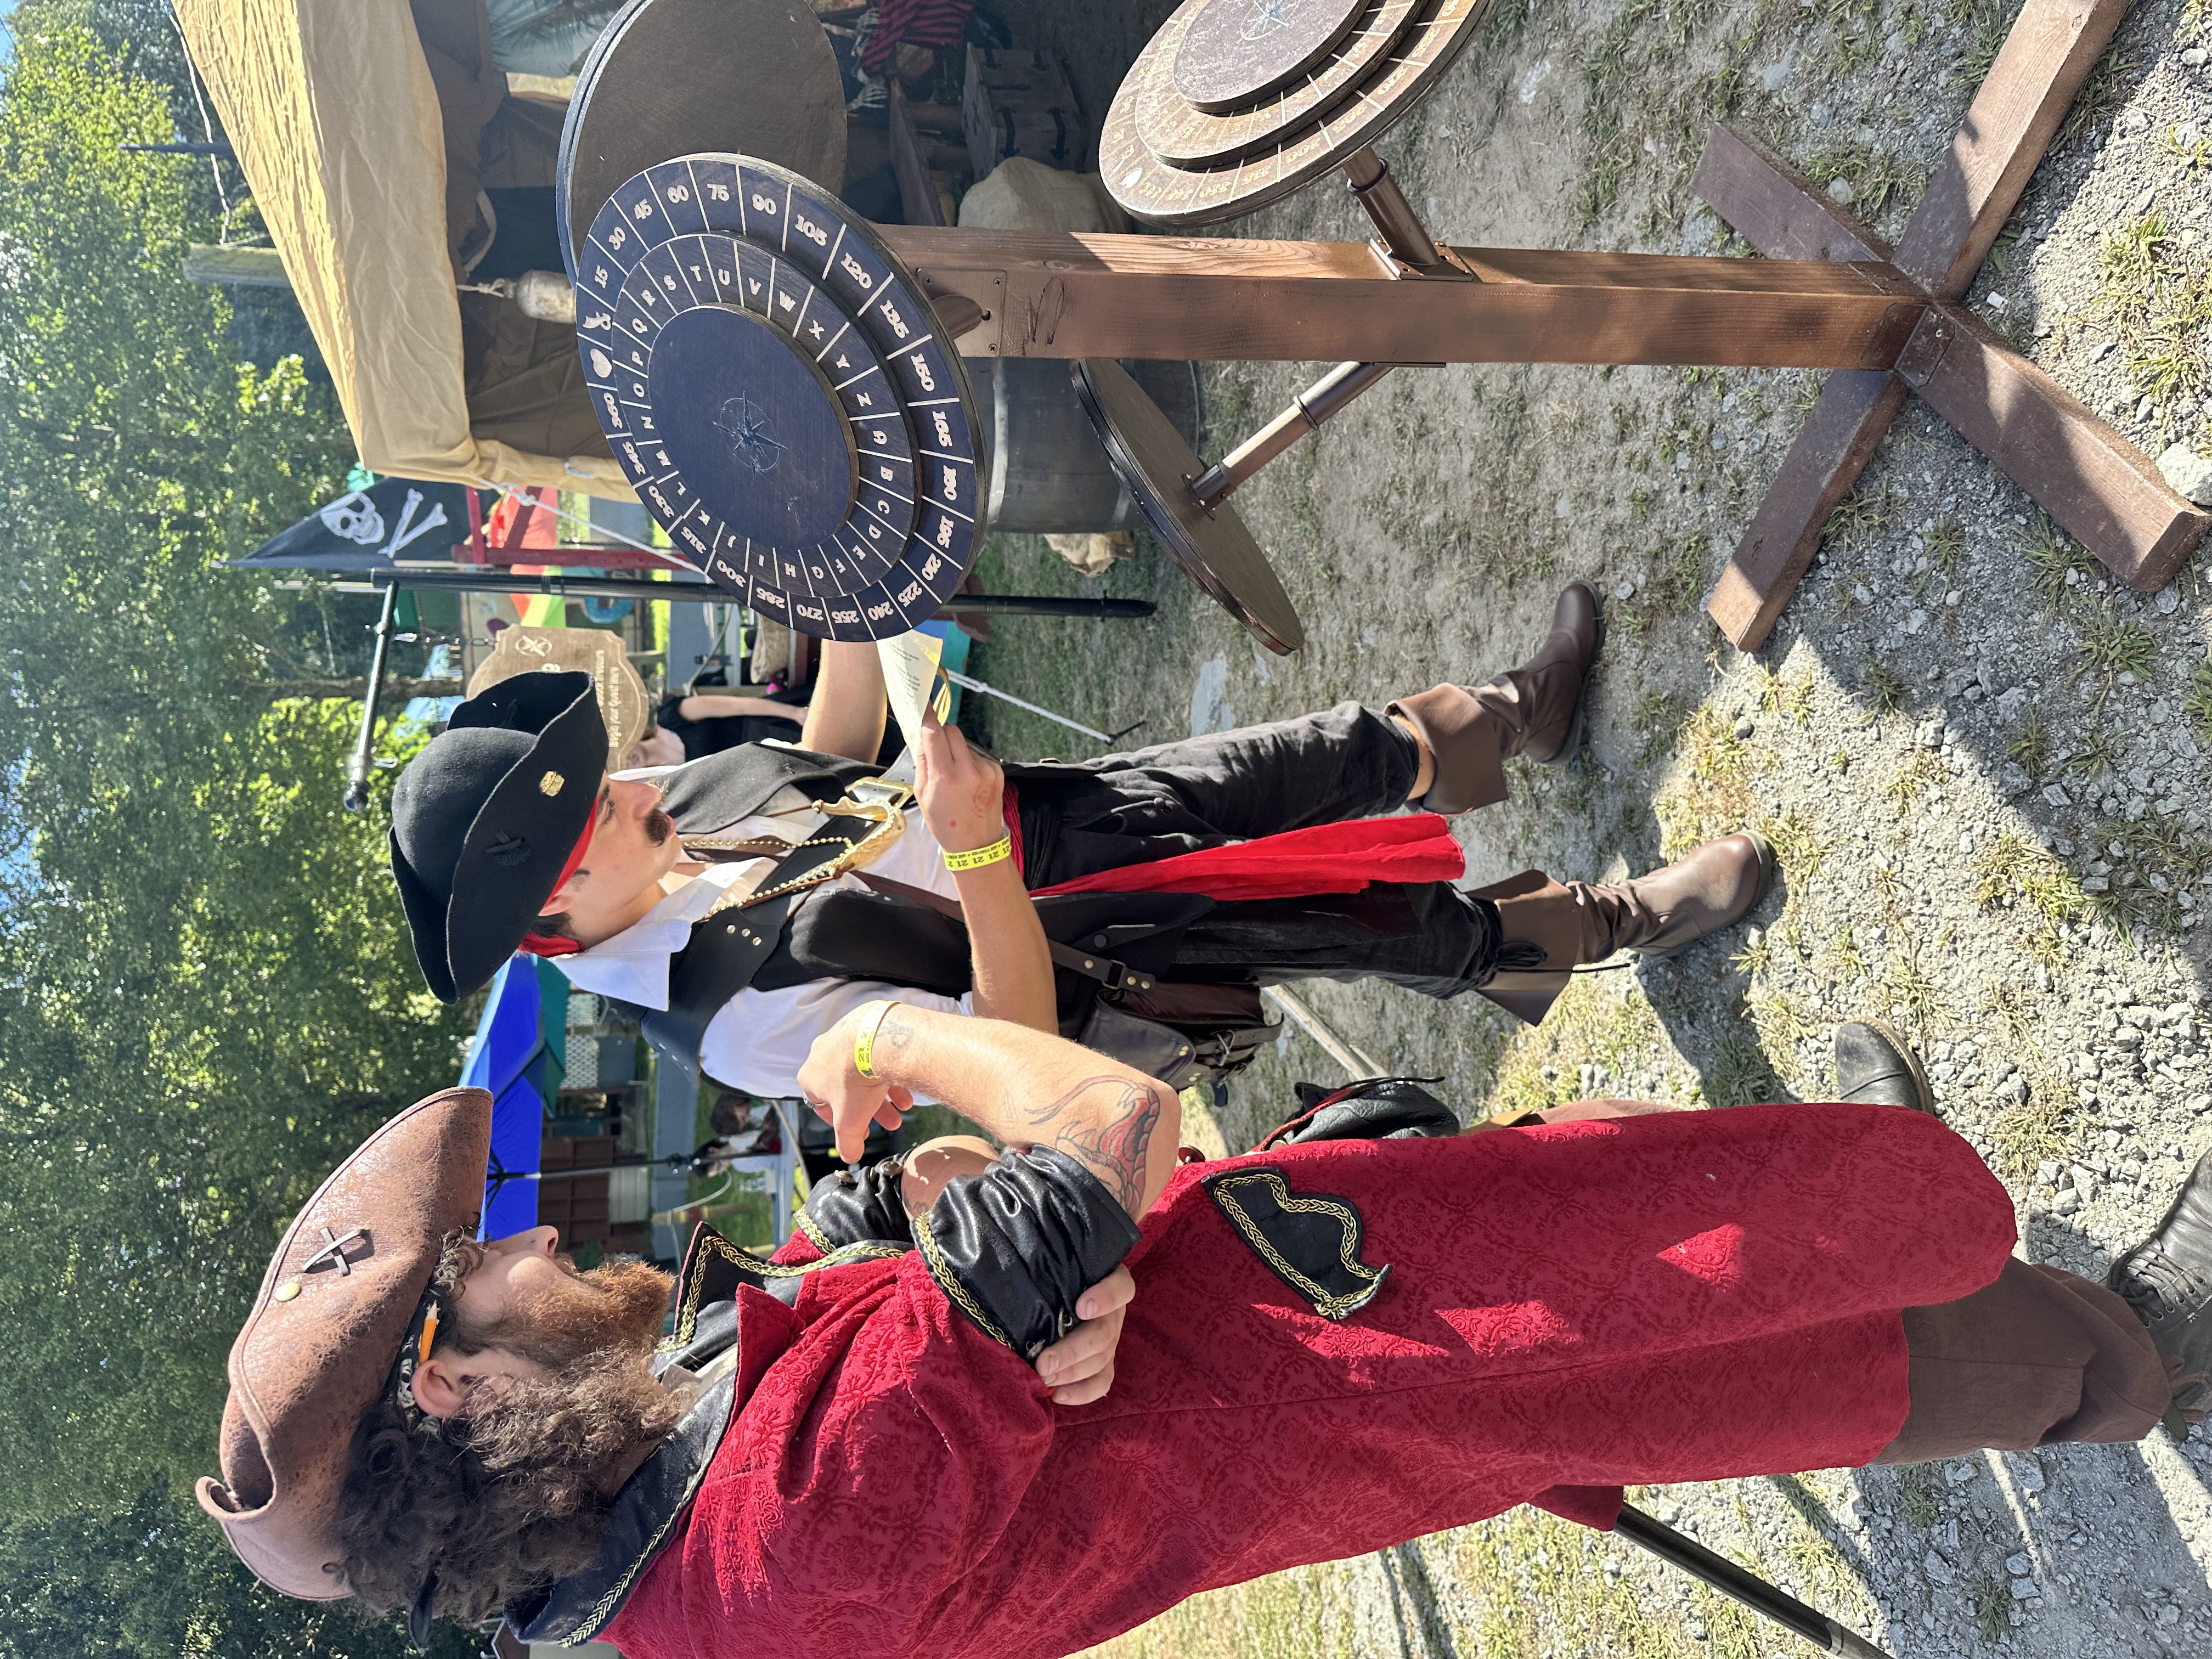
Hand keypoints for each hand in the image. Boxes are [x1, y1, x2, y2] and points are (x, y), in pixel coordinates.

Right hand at [796, 1004, 911, 1161]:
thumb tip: (849, 1156)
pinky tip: (906, 1089)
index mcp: (810, 1077)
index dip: (843, 1124)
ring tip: (903, 1109)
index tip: (861, 1132)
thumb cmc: (855, 1079)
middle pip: (847, 1090)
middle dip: (871, 1111)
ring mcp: (842, 1037)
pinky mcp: (863, 1026)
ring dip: (883, 1094)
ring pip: (863, 1072)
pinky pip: (875, 1054)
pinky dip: (889, 1073)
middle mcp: (822, 1054)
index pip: (822, 1105)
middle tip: (889, 1123)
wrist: (876, 1039)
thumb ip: (847, 1142)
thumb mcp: (850, 1121)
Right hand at [915, 706, 1005, 856]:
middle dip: (941, 734)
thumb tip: (922, 737)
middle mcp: (969, 770)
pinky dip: (969, 761)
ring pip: (966, 743)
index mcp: (946, 776)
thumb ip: (923, 763)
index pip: (935, 734)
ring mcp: (986, 770)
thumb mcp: (922, 795)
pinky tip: (967, 781)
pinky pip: (978, 755)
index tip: (923, 705)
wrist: (976, 845)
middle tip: (935, 748)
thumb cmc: (945, 823)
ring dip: (956, 750)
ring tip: (953, 776)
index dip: (927, 717)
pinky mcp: (997, 771)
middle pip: (952, 731)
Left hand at [1032, 1266, 1134, 1405]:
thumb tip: (1003, 1262)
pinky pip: (1102, 1381)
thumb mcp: (1042, 1262)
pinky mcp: (1102, 1361)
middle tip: (1043, 1364)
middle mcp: (1112, 1310)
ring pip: (1102, 1359)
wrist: (1044, 1291)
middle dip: (1073, 1351)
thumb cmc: (1041, 1270)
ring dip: (1072, 1373)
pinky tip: (1058, 1395)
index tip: (1082, 1308)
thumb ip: (1034, 1262)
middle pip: (1104, 1333)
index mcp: (1105, 1279)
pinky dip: (1082, 1392)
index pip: (1120, 1286)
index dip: (1107, 1297)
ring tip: (1044, 1379)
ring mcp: (1110, 1337)